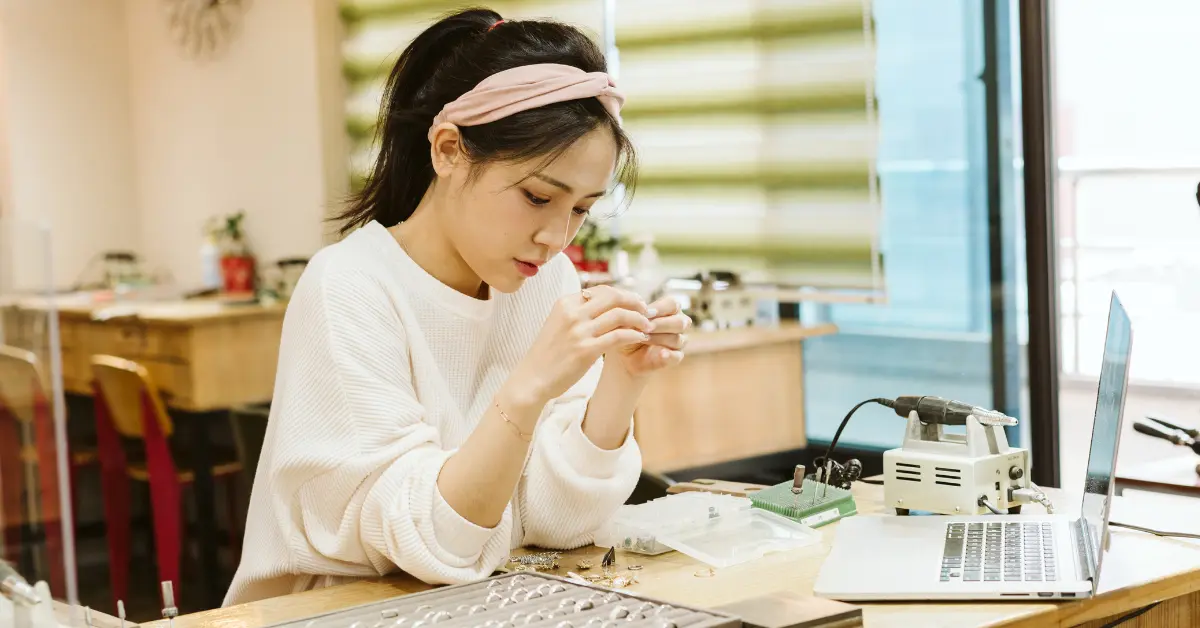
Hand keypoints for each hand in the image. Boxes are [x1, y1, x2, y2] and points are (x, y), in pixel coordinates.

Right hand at [507, 285, 651, 410]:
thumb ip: (579, 312)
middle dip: (634, 302)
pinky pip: (618, 337)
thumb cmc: (549, 353)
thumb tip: (606, 304)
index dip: (622, 294)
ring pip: (619, 315)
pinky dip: (634, 335)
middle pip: (613, 297)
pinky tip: (640, 338)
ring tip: (648, 326)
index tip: (635, 302)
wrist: (532, 378)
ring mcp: (578, 331)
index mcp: (565, 303)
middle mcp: (572, 313)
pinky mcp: (586, 350)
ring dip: (639, 319)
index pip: (601, 290)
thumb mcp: (558, 323)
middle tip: (646, 310)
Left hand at [611, 295, 688, 376]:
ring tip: (643, 338)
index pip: (673, 305)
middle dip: (660, 324)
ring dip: (659, 338)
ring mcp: (679, 341)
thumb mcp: (631, 319)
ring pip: (677, 339)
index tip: (645, 313)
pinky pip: (677, 356)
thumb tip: (645, 312)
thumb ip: (639, 313)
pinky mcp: (675, 357)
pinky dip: (669, 355)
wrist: (624, 351)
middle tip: (645, 328)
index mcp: (671, 309)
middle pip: (680, 322)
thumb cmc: (629, 329)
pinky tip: (661, 354)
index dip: (660, 308)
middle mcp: (679, 324)